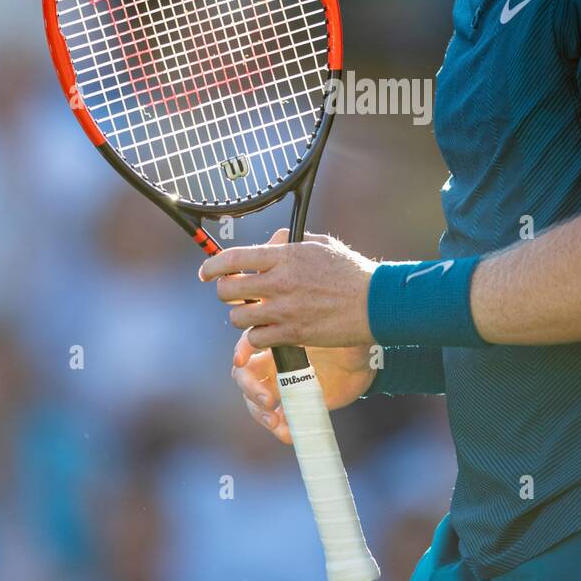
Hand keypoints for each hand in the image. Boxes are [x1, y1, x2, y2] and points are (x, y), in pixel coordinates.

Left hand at [198, 228, 376, 347]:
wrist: (375, 302)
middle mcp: (279, 282)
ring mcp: (284, 310)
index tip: (205, 273)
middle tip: (238, 294)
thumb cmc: (351, 272)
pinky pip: (257, 338)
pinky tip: (271, 331)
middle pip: (228, 290)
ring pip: (238, 317)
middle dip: (227, 293)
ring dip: (243, 316)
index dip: (211, 266)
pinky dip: (259, 336)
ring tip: (256, 313)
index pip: (233, 259)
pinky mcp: (293, 334)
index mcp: (284, 256)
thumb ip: (290, 241)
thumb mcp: (321, 245)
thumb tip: (268, 241)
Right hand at [231, 331, 379, 445]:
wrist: (360, 364)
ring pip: (254, 401)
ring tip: (275, 421)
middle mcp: (273, 365)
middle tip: (268, 400)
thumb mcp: (334, 330)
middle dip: (250, 388)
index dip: (241, 349)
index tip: (241, 360)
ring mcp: (281, 388)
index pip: (249, 342)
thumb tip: (312, 324)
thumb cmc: (343, 339)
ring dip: (259, 413)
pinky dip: (280, 430)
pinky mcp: (293, 406)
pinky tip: (290, 434)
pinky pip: (278, 421)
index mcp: (277, 342)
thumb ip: (321, 328)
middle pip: (244, 375)